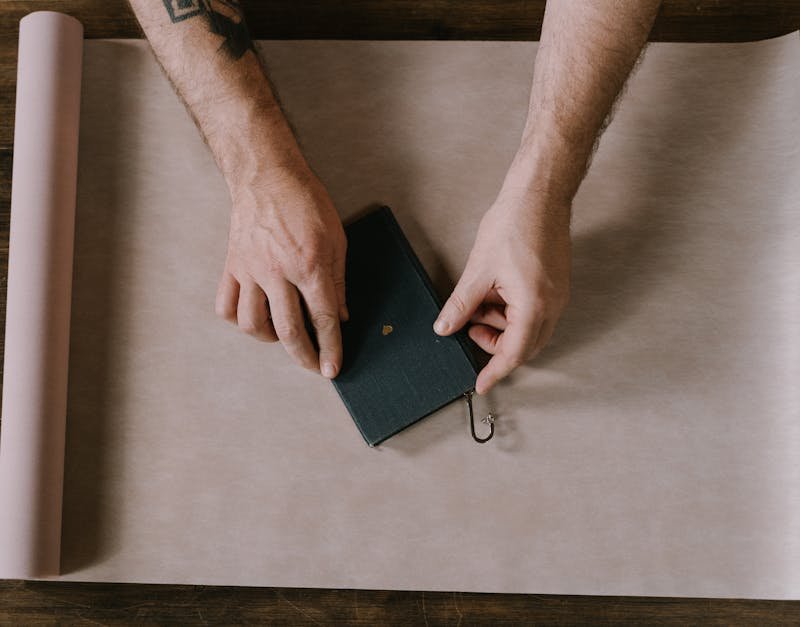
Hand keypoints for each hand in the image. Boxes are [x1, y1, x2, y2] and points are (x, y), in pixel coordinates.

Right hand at [215, 163, 347, 377]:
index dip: (331, 347)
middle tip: (315, 367)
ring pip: (253, 324)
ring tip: (285, 335)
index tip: (333, 369)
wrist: (267, 175)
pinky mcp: (232, 266)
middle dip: (305, 357)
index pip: (323, 318)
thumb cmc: (306, 202)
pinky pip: (226, 306)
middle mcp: (277, 271)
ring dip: (271, 339)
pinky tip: (255, 318)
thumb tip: (341, 316)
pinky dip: (239, 320)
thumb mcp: (336, 239)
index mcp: (309, 264)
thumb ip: (338, 281)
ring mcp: (250, 270)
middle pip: (289, 330)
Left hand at [434, 185, 570, 393]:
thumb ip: (461, 304)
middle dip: (495, 345)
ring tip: (478, 304)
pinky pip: (535, 312)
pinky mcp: (556, 285)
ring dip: (503, 327)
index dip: (494, 371)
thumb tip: (445, 327)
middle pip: (524, 346)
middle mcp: (552, 305)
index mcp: (534, 305)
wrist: (540, 195)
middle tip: (469, 330)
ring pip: (529, 330)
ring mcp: (558, 295)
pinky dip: (513, 313)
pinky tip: (493, 295)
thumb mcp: (479, 270)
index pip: (513, 353)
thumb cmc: (515, 224)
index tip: (480, 383)